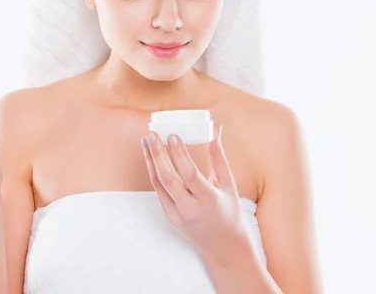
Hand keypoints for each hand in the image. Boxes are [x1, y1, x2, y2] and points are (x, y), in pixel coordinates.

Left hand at [141, 124, 250, 262]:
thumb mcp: (229, 184)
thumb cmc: (229, 210)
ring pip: (158, 185)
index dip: (179, 154)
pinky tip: (151, 158)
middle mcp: (191, 209)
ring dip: (150, 161)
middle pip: (168, 178)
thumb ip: (219, 157)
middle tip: (151, 134)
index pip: (190, 174)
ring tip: (146, 141)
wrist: (224, 246)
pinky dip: (154, 173)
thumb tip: (215, 129)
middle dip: (157, 154)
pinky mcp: (170, 217)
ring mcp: (178, 215)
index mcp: (209, 199)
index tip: (172, 134)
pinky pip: (159, 192)